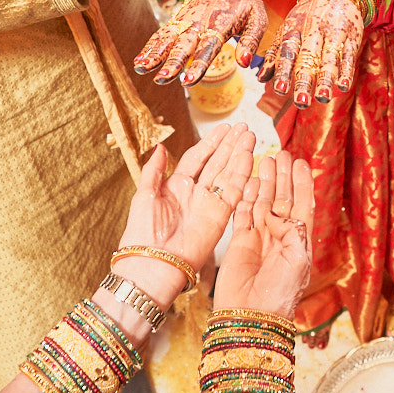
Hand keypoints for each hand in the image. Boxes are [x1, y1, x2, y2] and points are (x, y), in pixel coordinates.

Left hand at [110, 122, 255, 306]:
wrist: (154, 264)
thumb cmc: (143, 234)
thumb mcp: (144, 195)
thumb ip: (153, 170)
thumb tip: (159, 147)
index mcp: (176, 187)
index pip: (198, 157)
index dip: (212, 142)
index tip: (225, 128)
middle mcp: (195, 194)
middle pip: (217, 162)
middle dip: (230, 144)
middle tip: (244, 127)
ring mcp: (209, 204)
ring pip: (228, 173)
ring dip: (239, 154)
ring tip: (250, 136)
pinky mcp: (220, 217)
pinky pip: (233, 191)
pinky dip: (241, 173)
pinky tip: (248, 156)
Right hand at [134, 0, 268, 84]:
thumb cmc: (244, 1)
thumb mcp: (257, 19)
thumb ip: (251, 41)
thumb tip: (244, 63)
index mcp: (220, 24)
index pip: (208, 48)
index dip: (199, 65)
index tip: (189, 81)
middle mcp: (200, 23)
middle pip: (184, 45)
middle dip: (173, 62)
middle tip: (163, 79)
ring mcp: (186, 20)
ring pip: (168, 39)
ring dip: (155, 54)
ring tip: (142, 69)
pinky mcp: (178, 19)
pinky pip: (162, 34)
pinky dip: (150, 47)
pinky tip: (139, 61)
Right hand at [214, 150, 314, 319]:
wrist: (251, 315)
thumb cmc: (280, 294)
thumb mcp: (298, 260)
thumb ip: (292, 231)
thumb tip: (277, 213)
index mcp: (298, 240)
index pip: (302, 204)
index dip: (302, 183)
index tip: (302, 163)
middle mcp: (279, 236)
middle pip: (282, 198)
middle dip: (282, 176)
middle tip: (282, 153)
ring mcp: (259, 238)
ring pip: (262, 202)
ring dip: (265, 181)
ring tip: (266, 159)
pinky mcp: (239, 241)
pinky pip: (243, 213)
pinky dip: (246, 196)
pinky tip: (249, 180)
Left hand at [258, 0, 363, 107]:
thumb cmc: (307, 15)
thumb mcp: (288, 29)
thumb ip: (274, 54)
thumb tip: (260, 80)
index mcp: (295, 30)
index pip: (287, 52)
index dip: (283, 70)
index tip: (279, 89)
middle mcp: (314, 31)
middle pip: (308, 58)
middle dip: (304, 81)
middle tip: (301, 102)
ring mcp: (334, 33)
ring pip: (329, 59)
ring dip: (325, 79)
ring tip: (322, 98)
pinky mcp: (352, 37)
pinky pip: (349, 55)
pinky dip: (346, 71)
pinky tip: (343, 86)